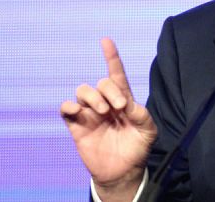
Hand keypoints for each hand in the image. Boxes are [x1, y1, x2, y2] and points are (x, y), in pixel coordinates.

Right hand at [61, 38, 156, 199]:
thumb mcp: (148, 131)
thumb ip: (142, 115)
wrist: (123, 172)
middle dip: (110, 90)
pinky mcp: (77, 126)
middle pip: (101, 83)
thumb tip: (127, 103)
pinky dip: (69, 106)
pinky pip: (66, 109)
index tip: (106, 41)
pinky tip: (78, 111)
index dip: (111, 57)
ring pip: (83, 91)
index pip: (116, 75)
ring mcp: (90, 113)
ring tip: (103, 112)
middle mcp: (105, 103)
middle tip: (119, 107)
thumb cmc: (137, 148)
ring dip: (93, 97)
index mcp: (123, 100)